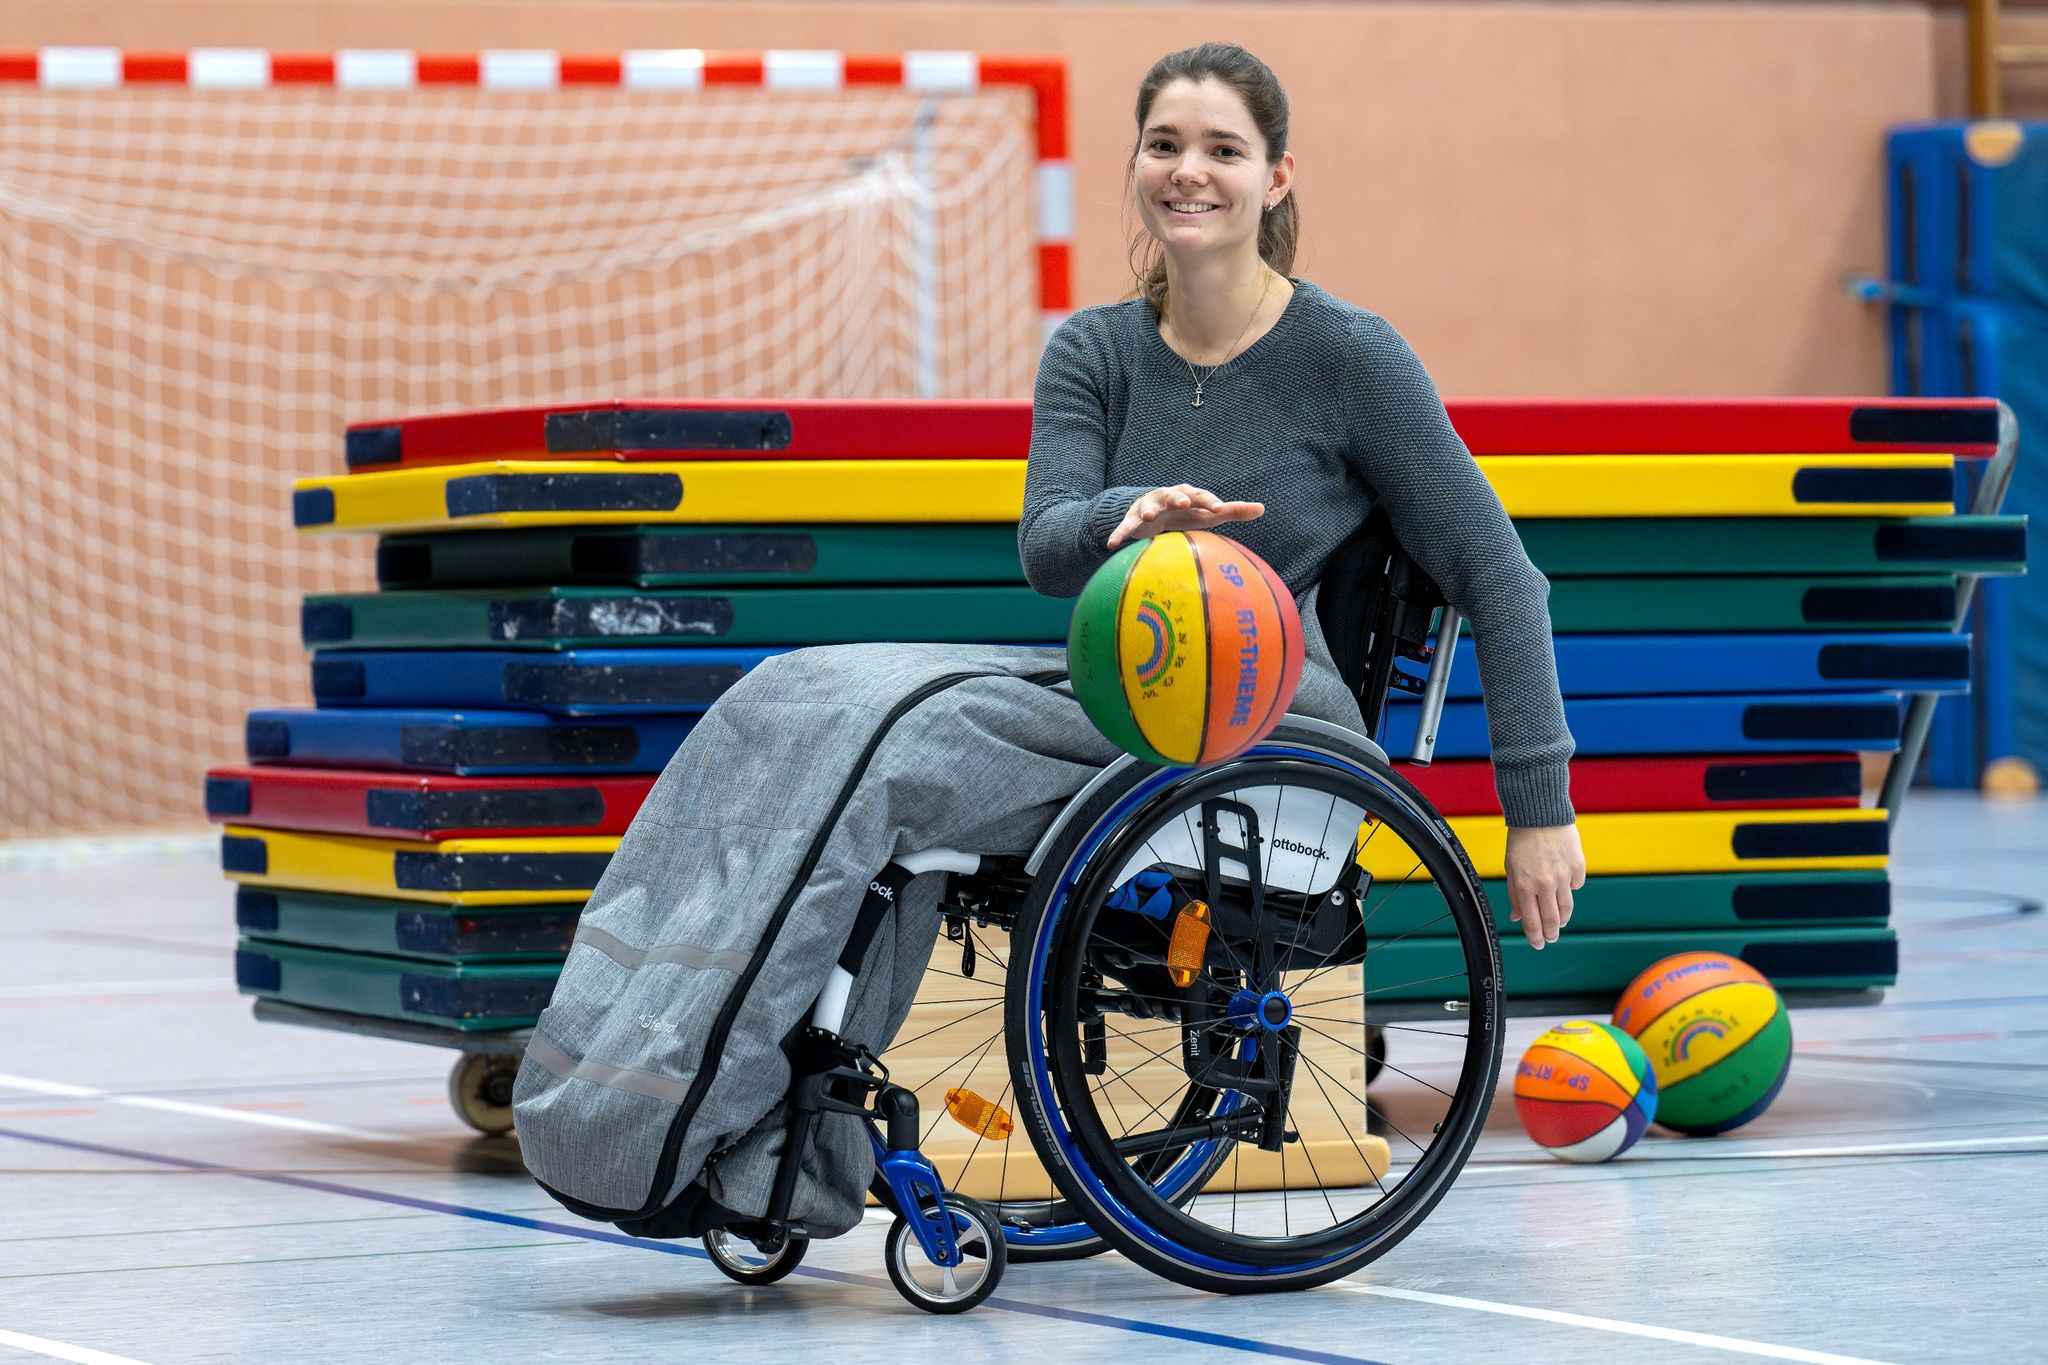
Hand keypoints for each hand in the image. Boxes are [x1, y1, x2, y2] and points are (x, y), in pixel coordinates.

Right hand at [1107, 484, 1264, 549]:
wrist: (1151, 512)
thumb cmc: (1186, 514)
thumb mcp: (1207, 514)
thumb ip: (1233, 511)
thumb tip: (1262, 508)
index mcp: (1187, 495)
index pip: (1200, 495)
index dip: (1208, 500)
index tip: (1219, 508)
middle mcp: (1167, 497)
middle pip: (1173, 494)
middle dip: (1177, 497)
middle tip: (1184, 503)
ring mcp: (1148, 506)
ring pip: (1147, 505)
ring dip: (1148, 510)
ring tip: (1149, 516)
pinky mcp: (1132, 519)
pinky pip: (1125, 527)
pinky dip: (1119, 534)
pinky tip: (1112, 544)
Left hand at [1503, 823, 1585, 950]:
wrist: (1540, 813)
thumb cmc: (1521, 840)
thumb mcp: (1511, 868)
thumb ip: (1515, 894)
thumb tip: (1517, 917)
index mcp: (1525, 885)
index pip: (1532, 921)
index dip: (1535, 936)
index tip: (1538, 944)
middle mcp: (1546, 883)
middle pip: (1552, 919)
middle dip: (1551, 933)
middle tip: (1551, 939)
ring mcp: (1564, 875)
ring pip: (1567, 907)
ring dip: (1563, 918)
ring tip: (1560, 923)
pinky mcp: (1578, 865)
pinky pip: (1576, 885)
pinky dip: (1571, 888)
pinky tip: (1566, 887)